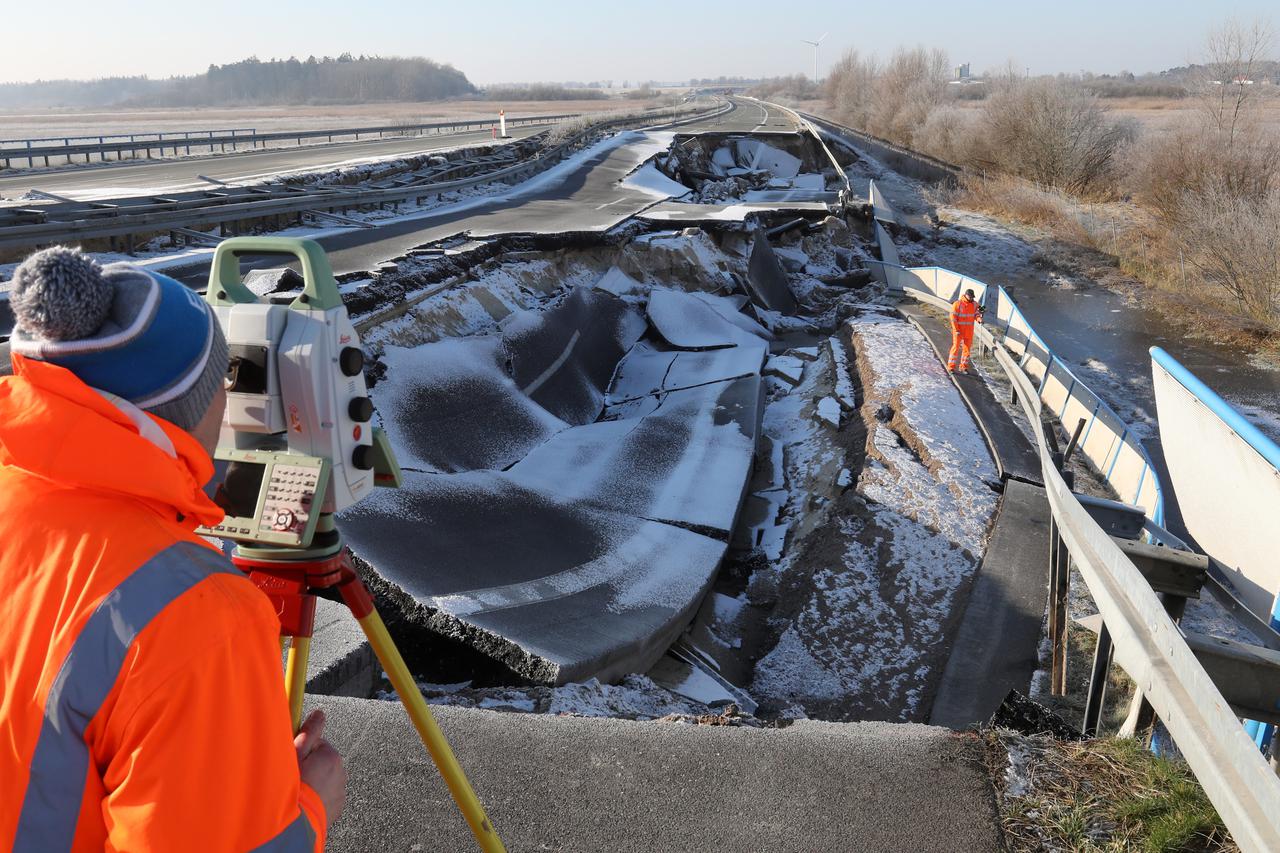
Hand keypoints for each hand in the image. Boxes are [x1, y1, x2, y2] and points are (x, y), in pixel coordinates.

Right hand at [295, 710, 347, 824]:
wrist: (295, 824)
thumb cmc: (292, 786)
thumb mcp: (295, 755)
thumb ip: (309, 731)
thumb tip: (319, 713)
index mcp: (331, 757)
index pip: (316, 743)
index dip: (301, 749)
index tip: (292, 758)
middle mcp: (341, 772)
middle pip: (321, 761)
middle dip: (308, 766)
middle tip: (292, 776)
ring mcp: (340, 791)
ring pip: (324, 778)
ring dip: (313, 781)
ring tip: (297, 791)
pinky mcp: (336, 807)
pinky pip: (326, 795)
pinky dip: (317, 796)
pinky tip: (304, 801)